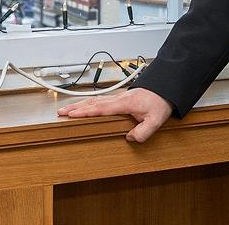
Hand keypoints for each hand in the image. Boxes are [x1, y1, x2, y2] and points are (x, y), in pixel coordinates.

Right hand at [56, 88, 173, 142]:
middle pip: (93, 102)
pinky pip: (102, 100)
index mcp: (125, 103)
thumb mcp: (156, 120)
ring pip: (96, 100)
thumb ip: (143, 131)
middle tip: (60, 112)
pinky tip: (86, 106)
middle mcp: (119, 98)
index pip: (100, 108)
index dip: (85, 112)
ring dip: (81, 104)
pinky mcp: (122, 98)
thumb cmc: (161, 103)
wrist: (167, 89)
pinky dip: (90, 103)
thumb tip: (129, 138)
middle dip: (76, 107)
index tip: (71, 114)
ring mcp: (120, 97)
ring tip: (67, 109)